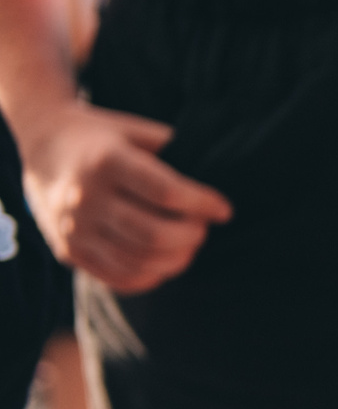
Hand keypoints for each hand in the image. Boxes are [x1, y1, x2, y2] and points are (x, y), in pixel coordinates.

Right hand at [20, 101, 231, 292]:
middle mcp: (85, 197)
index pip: (167, 193)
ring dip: (177, 259)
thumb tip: (220, 176)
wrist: (41, 144)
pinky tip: (165, 261)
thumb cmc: (102, 136)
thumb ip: (173, 150)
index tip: (224, 210)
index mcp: (106, 161)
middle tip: (203, 228)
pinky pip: (118, 277)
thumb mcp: (135, 131)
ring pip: (139, 261)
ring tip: (189, 244)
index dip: (204, 204)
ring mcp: (74, 228)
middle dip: (192, 235)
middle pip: (155, 234)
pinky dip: (151, 276)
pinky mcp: (68, 251)